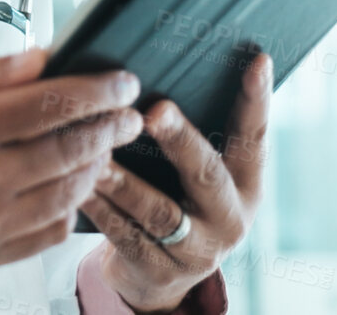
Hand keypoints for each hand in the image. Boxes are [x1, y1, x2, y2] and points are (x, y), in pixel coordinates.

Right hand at [0, 47, 143, 282]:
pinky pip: (52, 230)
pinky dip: (71, 206)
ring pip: (71, 191)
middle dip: (111, 126)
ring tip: (103, 147)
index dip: (99, 91)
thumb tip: (42, 58)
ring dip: (96, 165)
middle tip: (130, 114)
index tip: (124, 82)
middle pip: (72, 147)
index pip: (53, 103)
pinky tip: (71, 187)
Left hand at [79, 52, 270, 313]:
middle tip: (156, 111)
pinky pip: (125, 235)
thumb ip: (188, 135)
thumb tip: (153, 77)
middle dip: (180, 140)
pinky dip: (100, 208)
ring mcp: (197, 250)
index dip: (257, 100)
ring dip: (125, 179)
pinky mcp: (159, 271)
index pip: (254, 137)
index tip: (257, 60)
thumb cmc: (173, 201)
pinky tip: (79, 185)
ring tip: (98, 151)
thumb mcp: (195, 176)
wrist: (158, 276)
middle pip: (207, 173)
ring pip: (159, 210)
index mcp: (245, 184)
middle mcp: (229, 217)